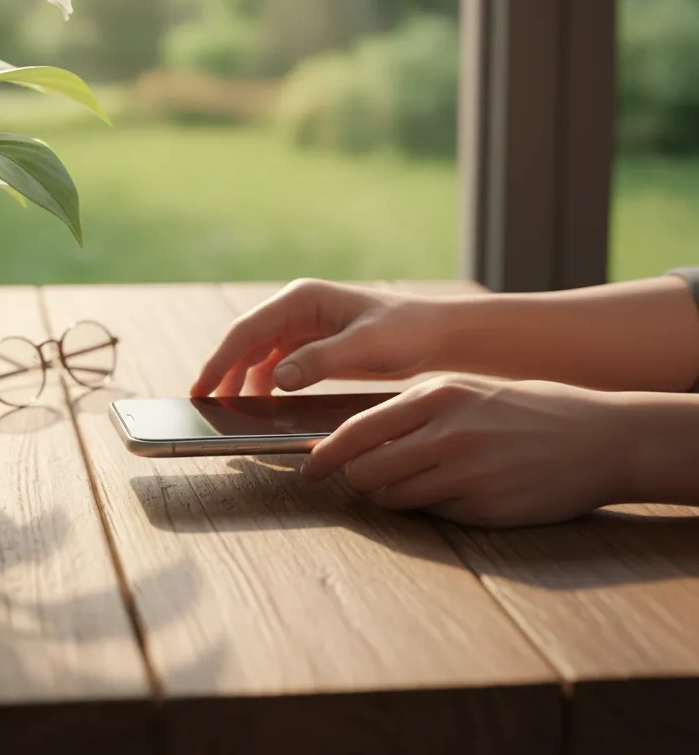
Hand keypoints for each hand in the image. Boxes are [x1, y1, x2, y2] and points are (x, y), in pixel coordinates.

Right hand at [192, 279, 443, 396]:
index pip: (248, 329)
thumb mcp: (366, 345)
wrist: (433, 334)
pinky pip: (276, 365)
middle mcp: (296, 310)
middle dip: (225, 372)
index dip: (221, 359)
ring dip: (242, 380)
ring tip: (228, 411)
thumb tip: (276, 378)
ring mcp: (302, 328)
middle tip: (205, 406)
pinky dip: (264, 385)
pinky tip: (261, 406)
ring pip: (257, 355)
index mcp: (302, 299)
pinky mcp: (311, 347)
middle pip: (246, 342)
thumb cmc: (404, 331)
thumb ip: (320, 360)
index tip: (202, 387)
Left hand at [301, 376, 635, 526]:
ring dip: (393, 496)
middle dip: (358, 480)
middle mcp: (446, 435)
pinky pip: (435, 515)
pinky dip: (433, 508)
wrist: (599, 438)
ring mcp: (466, 475)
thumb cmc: (526, 410)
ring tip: (418, 482)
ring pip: (395, 498)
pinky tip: (459, 492)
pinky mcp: (484, 509)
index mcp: (437, 397)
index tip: (308, 469)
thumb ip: (415, 411)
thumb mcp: (466, 392)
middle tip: (361, 480)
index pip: (358, 431)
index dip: (326, 455)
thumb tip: (360, 438)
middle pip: (367, 471)